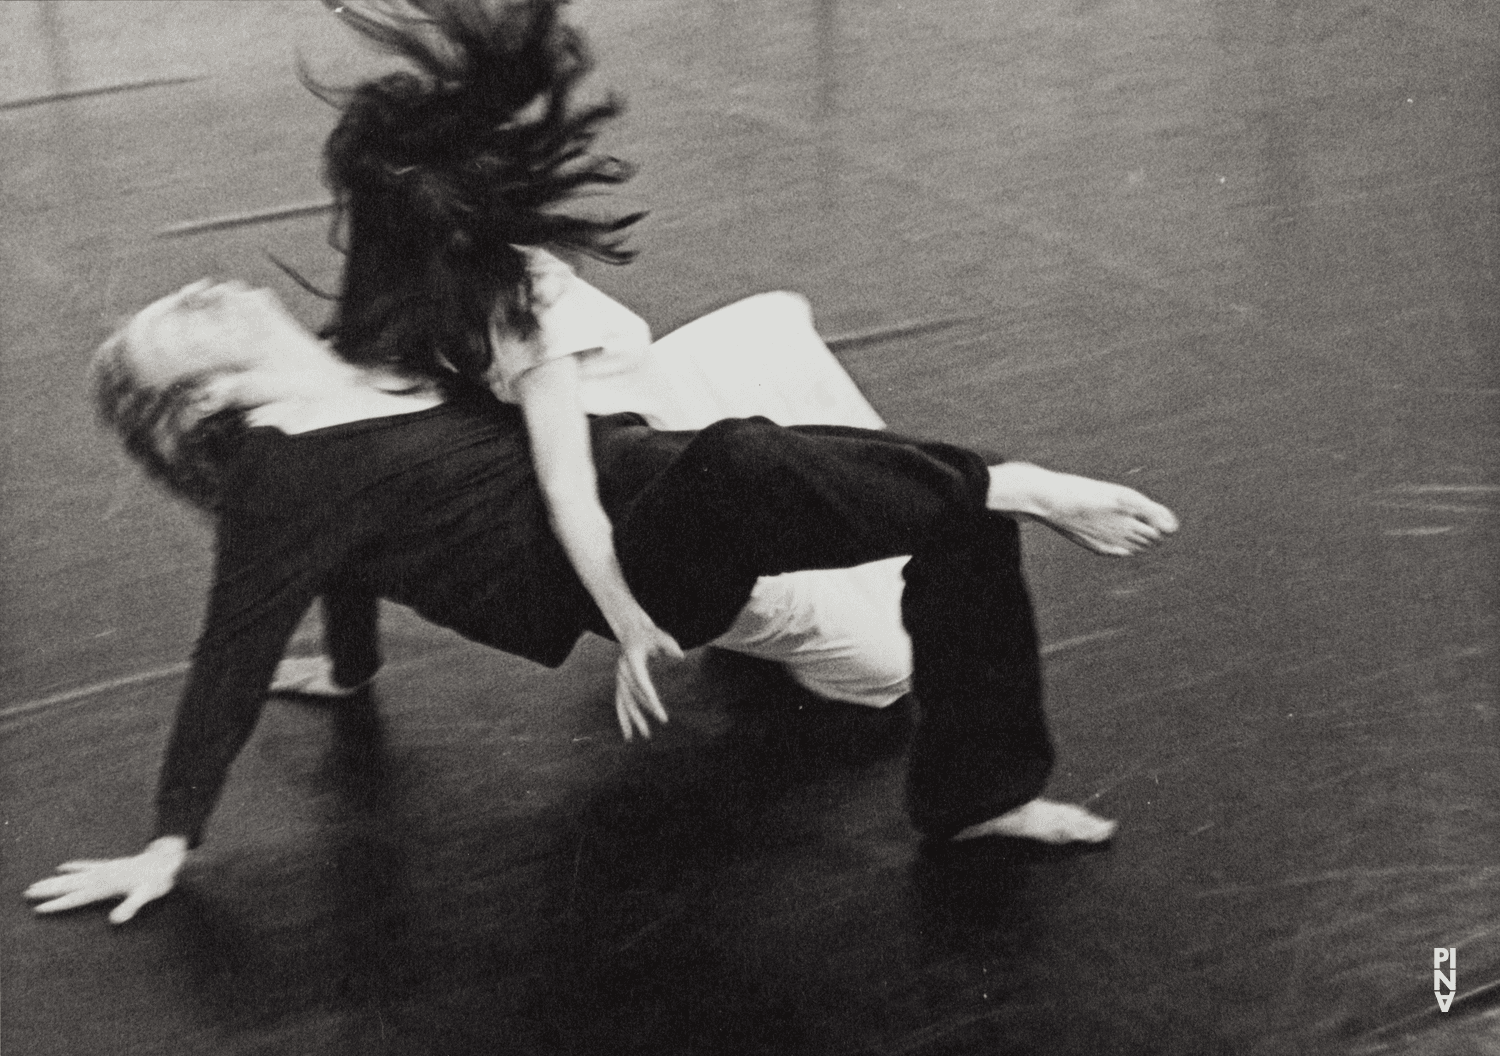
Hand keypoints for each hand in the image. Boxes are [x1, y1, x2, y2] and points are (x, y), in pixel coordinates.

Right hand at [24, 836, 187, 923]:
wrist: (169, 858)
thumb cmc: (159, 878)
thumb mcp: (148, 895)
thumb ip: (131, 906)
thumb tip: (114, 920)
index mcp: (107, 885)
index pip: (78, 897)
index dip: (59, 904)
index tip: (39, 909)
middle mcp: (103, 876)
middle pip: (70, 885)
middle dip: (49, 891)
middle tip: (27, 893)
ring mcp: (106, 869)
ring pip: (74, 876)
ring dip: (55, 880)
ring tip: (36, 884)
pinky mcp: (111, 865)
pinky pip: (88, 865)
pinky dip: (74, 866)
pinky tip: (62, 866)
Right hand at [613, 619, 683, 740]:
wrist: (631, 630)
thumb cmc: (648, 634)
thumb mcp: (660, 635)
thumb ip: (670, 645)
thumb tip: (680, 657)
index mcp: (632, 660)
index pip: (642, 683)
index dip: (650, 698)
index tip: (659, 712)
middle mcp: (623, 671)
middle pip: (633, 695)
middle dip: (645, 711)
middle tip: (659, 724)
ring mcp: (620, 677)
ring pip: (623, 701)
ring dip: (630, 719)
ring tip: (634, 738)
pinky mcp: (620, 683)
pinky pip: (621, 702)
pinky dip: (623, 716)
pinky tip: (627, 732)